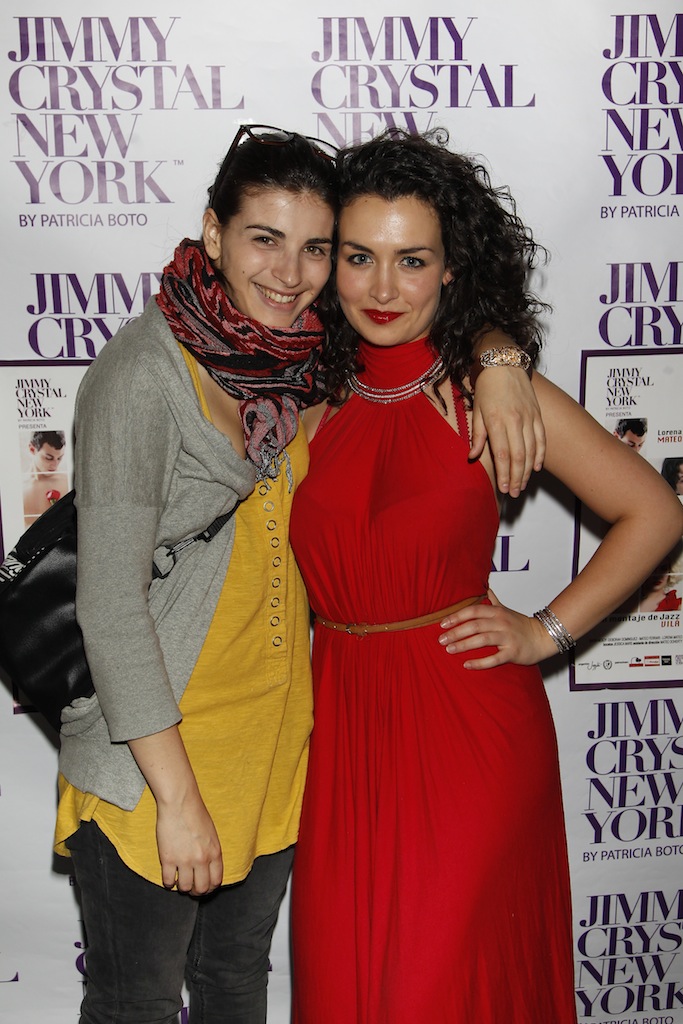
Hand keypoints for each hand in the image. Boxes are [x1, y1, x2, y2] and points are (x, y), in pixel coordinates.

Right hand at [156, 793, 222, 894]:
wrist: (179, 802)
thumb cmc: (195, 813)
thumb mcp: (211, 834)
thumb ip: (211, 852)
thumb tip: (208, 868)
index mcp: (215, 852)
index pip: (216, 881)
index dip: (210, 888)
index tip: (204, 887)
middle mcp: (202, 859)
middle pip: (201, 888)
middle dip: (196, 891)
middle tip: (191, 887)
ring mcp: (185, 860)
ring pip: (185, 888)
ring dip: (182, 887)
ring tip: (179, 881)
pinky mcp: (168, 859)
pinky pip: (168, 881)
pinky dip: (168, 883)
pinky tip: (169, 877)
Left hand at [438, 592, 555, 668]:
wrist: (543, 637)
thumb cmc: (521, 625)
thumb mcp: (506, 610)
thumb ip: (493, 601)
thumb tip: (485, 589)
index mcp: (497, 612)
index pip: (473, 611)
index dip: (456, 617)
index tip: (442, 624)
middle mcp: (502, 623)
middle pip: (474, 625)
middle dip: (456, 632)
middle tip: (441, 640)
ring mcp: (508, 638)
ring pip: (482, 640)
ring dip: (464, 645)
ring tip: (449, 650)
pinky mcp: (513, 653)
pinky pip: (494, 659)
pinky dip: (479, 662)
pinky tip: (467, 664)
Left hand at [469, 368, 544, 496]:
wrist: (503, 362)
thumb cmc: (487, 387)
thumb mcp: (476, 410)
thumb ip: (477, 435)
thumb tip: (473, 456)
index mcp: (496, 421)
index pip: (502, 455)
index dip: (504, 474)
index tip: (503, 489)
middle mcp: (515, 421)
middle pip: (518, 456)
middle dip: (516, 478)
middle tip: (514, 492)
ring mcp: (528, 417)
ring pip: (531, 450)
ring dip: (528, 471)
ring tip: (523, 485)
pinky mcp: (537, 414)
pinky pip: (541, 438)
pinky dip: (540, 455)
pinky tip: (536, 468)